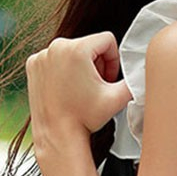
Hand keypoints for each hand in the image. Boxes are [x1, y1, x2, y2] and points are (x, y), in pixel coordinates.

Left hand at [26, 31, 133, 152]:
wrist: (57, 135)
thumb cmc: (84, 119)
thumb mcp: (118, 99)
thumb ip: (135, 81)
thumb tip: (142, 72)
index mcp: (77, 49)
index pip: (107, 40)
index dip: (114, 60)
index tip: (108, 79)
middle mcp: (57, 47)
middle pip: (89, 45)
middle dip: (97, 64)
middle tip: (96, 87)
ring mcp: (42, 55)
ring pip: (72, 51)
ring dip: (80, 67)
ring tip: (80, 90)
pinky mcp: (33, 64)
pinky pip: (55, 59)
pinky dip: (63, 71)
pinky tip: (66, 89)